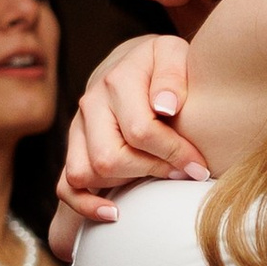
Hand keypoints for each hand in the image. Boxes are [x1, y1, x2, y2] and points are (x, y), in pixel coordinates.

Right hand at [57, 33, 206, 226]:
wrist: (132, 63)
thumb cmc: (162, 64)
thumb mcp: (173, 54)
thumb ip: (173, 74)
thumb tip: (165, 106)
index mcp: (118, 80)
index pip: (141, 130)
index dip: (174, 154)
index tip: (199, 167)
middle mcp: (91, 104)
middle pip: (110, 158)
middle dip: (152, 171)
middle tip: (182, 174)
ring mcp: (78, 128)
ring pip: (86, 172)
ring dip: (124, 184)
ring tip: (157, 179)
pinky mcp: (74, 147)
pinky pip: (66, 186)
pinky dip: (85, 204)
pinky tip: (113, 212)